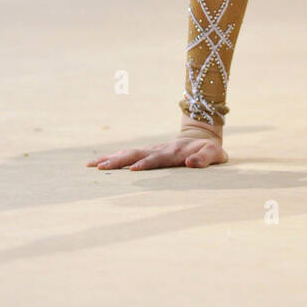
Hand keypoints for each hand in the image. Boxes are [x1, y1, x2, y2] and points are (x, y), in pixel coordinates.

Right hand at [87, 122, 226, 171]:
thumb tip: (190, 163)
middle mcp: (158, 149)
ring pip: (128, 153)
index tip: (133, 170)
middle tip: (100, 167)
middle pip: (136, 154)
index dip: (146, 164)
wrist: (201, 136)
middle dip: (119, 161)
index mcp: (174, 152)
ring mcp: (151, 150)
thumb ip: (205, 158)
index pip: (157, 159)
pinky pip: (128, 155)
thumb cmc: (209, 149)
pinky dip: (113, 158)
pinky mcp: (146, 152)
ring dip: (111, 159)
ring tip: (92, 164)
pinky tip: (98, 163)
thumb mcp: (214, 154)